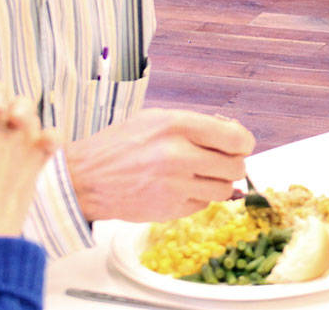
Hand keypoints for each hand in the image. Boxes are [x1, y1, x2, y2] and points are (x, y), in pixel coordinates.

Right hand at [63, 108, 253, 222]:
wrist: (85, 179)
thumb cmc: (121, 145)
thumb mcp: (157, 119)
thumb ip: (196, 126)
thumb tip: (234, 137)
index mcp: (177, 126)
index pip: (235, 138)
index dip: (243, 143)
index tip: (240, 146)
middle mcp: (178, 156)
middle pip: (235, 167)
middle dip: (232, 164)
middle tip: (220, 161)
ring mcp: (175, 186)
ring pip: (224, 189)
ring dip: (217, 183)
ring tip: (199, 174)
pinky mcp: (170, 210)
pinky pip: (203, 205)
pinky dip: (198, 197)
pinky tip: (180, 188)